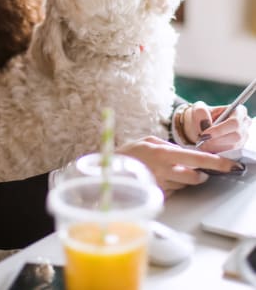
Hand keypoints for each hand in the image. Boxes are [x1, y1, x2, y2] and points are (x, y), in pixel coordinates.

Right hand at [118, 136, 244, 197]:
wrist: (109, 173)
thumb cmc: (127, 155)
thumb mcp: (147, 141)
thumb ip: (168, 146)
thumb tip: (185, 152)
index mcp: (162, 154)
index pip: (196, 158)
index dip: (214, 162)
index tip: (228, 164)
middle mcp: (164, 171)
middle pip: (195, 177)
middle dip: (198, 173)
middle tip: (192, 168)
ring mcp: (161, 185)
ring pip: (185, 185)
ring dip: (181, 178)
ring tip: (164, 171)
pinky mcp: (158, 196)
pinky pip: (174, 191)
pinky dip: (171, 185)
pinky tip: (158, 178)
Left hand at [182, 101, 251, 152]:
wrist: (200, 125)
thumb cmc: (202, 115)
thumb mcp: (197, 108)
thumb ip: (201, 112)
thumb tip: (206, 123)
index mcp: (238, 111)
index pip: (234, 122)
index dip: (219, 130)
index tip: (205, 134)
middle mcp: (244, 124)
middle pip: (236, 136)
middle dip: (217, 140)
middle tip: (202, 141)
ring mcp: (243, 136)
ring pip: (233, 146)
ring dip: (216, 146)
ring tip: (202, 143)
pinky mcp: (238, 147)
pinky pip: (230, 152)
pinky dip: (217, 150)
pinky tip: (207, 147)